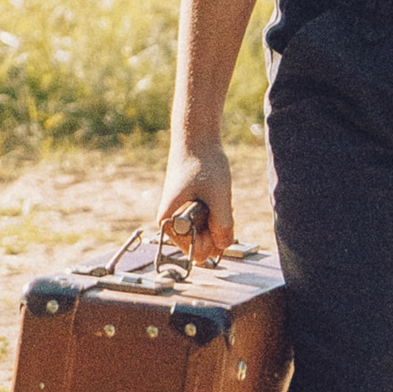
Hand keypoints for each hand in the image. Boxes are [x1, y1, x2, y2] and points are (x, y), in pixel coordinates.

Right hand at [158, 138, 233, 260]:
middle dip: (217, 230)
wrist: (196, 140)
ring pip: (207, 234)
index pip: (196, 252)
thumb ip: (223, 224)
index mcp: (169, 222)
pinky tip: (216, 197)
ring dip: (218, 221)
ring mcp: (180, 218)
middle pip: (202, 245)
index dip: (213, 241)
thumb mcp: (219, 195)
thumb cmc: (203, 163)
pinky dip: (216, 214)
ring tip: (217, 198)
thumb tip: (223, 246)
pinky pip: (207, 223)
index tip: (218, 220)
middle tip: (219, 204)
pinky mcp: (188, 211)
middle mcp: (171, 224)